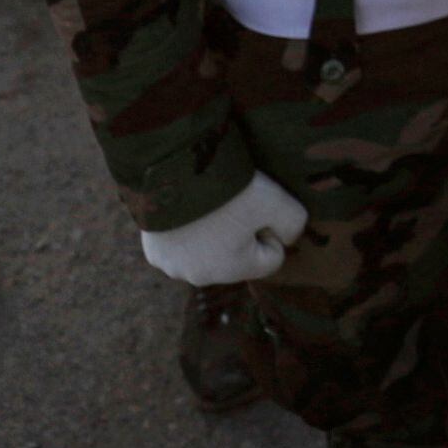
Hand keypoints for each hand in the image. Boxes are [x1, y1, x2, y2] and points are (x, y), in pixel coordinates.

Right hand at [137, 170, 309, 287]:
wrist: (173, 171)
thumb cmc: (227, 189)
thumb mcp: (276, 200)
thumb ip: (294, 223)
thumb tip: (287, 238)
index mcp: (233, 270)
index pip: (271, 258)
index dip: (270, 228)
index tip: (256, 208)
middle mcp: (201, 277)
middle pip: (237, 257)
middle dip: (239, 233)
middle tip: (229, 203)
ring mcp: (173, 267)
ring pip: (206, 252)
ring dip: (211, 233)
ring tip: (206, 204)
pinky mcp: (153, 253)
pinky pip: (179, 246)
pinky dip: (184, 230)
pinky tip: (185, 208)